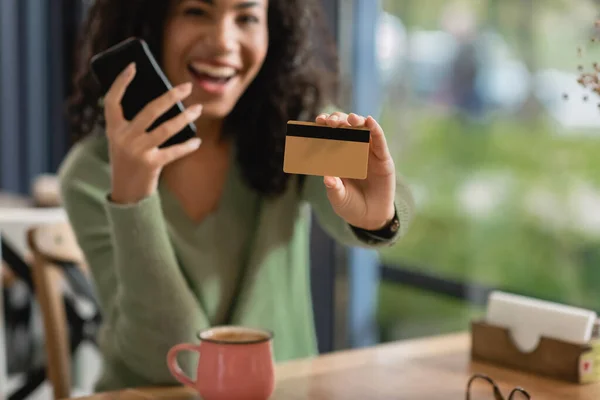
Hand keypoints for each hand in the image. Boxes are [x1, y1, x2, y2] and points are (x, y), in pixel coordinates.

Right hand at [104, 63, 202, 203]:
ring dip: (184, 118)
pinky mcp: (150, 164)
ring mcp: (137, 151)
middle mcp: (123, 137)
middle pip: (149, 111)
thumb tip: (165, 101)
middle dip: (170, 96)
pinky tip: (196, 141)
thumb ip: (136, 122)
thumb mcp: (125, 139)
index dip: (121, 82)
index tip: (134, 66)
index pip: (112, 100)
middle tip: (186, 86)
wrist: (125, 192)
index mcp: (113, 128)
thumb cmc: (129, 159)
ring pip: (165, 129)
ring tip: (198, 109)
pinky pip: (173, 151)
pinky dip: (186, 146)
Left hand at [316, 111, 395, 230]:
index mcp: (337, 156)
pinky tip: (370, 121)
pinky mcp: (383, 158)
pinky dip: (375, 129)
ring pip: (363, 130)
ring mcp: (369, 153)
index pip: (330, 135)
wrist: (370, 217)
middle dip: (338, 120)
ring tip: (351, 119)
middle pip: (346, 128)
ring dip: (357, 120)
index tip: (318, 121)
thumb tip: (327, 178)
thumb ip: (334, 188)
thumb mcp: (339, 198)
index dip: (325, 126)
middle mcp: (353, 150)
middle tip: (331, 122)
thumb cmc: (350, 205)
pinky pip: (379, 141)